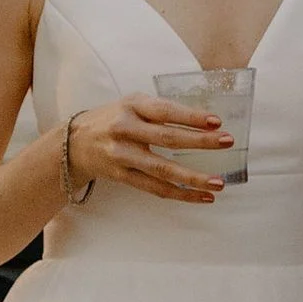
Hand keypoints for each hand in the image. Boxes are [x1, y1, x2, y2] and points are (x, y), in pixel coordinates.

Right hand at [66, 96, 225, 202]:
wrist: (75, 142)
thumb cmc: (115, 119)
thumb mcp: (133, 104)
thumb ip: (161, 110)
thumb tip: (205, 121)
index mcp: (132, 106)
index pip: (165, 111)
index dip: (191, 116)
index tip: (216, 121)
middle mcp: (125, 129)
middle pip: (167, 138)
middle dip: (200, 142)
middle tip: (227, 142)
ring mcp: (122, 155)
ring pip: (162, 169)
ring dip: (193, 178)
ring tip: (218, 183)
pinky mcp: (122, 176)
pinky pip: (154, 188)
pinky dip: (180, 194)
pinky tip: (201, 196)